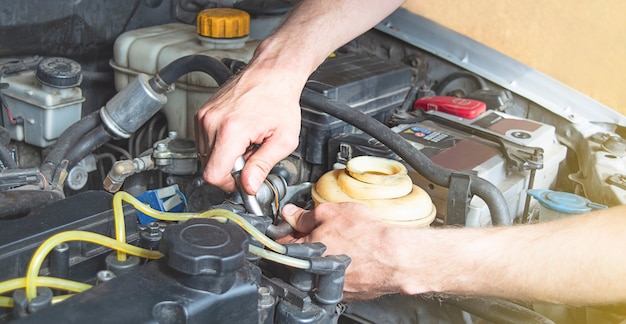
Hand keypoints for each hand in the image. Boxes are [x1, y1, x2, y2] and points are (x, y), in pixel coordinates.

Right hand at [194, 66, 301, 193]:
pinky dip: (220, 145)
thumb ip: (263, 166)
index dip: (228, 184)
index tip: (242, 181)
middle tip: (251, 155)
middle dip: (230, 169)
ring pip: (205, 155)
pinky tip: (237, 135)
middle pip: (208, 166)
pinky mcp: (201, 114)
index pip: (213, 174)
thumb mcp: (283, 140)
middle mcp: (212, 122)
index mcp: (231, 130)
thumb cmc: (279, 100)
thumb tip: (249, 187)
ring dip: (225, 156)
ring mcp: (204, 116)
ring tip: (246, 143)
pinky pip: (204, 142)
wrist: (271, 74)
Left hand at [278, 202, 405, 300]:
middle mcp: (312, 273)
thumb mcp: (330, 212)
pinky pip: (333, 282)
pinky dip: (337, 272)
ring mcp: (328, 286)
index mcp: (304, 250)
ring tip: (337, 247)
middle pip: (296, 261)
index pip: (281, 243)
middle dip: (303, 248)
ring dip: (320, 261)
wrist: (393, 256)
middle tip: (318, 235)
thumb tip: (290, 213)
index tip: (290, 227)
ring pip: (315, 273)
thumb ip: (305, 215)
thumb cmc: (365, 234)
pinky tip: (350, 260)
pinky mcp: (345, 295)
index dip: (285, 232)